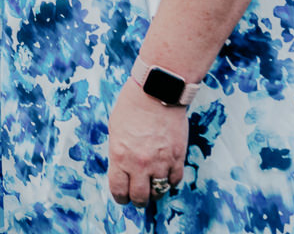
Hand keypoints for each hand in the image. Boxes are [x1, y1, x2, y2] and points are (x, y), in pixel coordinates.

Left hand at [106, 78, 188, 204]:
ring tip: (153, 188)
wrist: (156, 93)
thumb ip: (119, 153)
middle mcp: (140, 163)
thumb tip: (122, 169)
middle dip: (138, 200)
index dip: (120, 198)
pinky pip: (175, 180)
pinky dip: (170, 181)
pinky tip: (166, 176)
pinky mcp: (177, 157)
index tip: (122, 198)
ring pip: (160, 191)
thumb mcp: (115, 131)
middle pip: (140, 197)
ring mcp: (160, 162)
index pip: (119, 189)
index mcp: (119, 156)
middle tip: (139, 198)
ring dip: (156, 192)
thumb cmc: (131, 107)